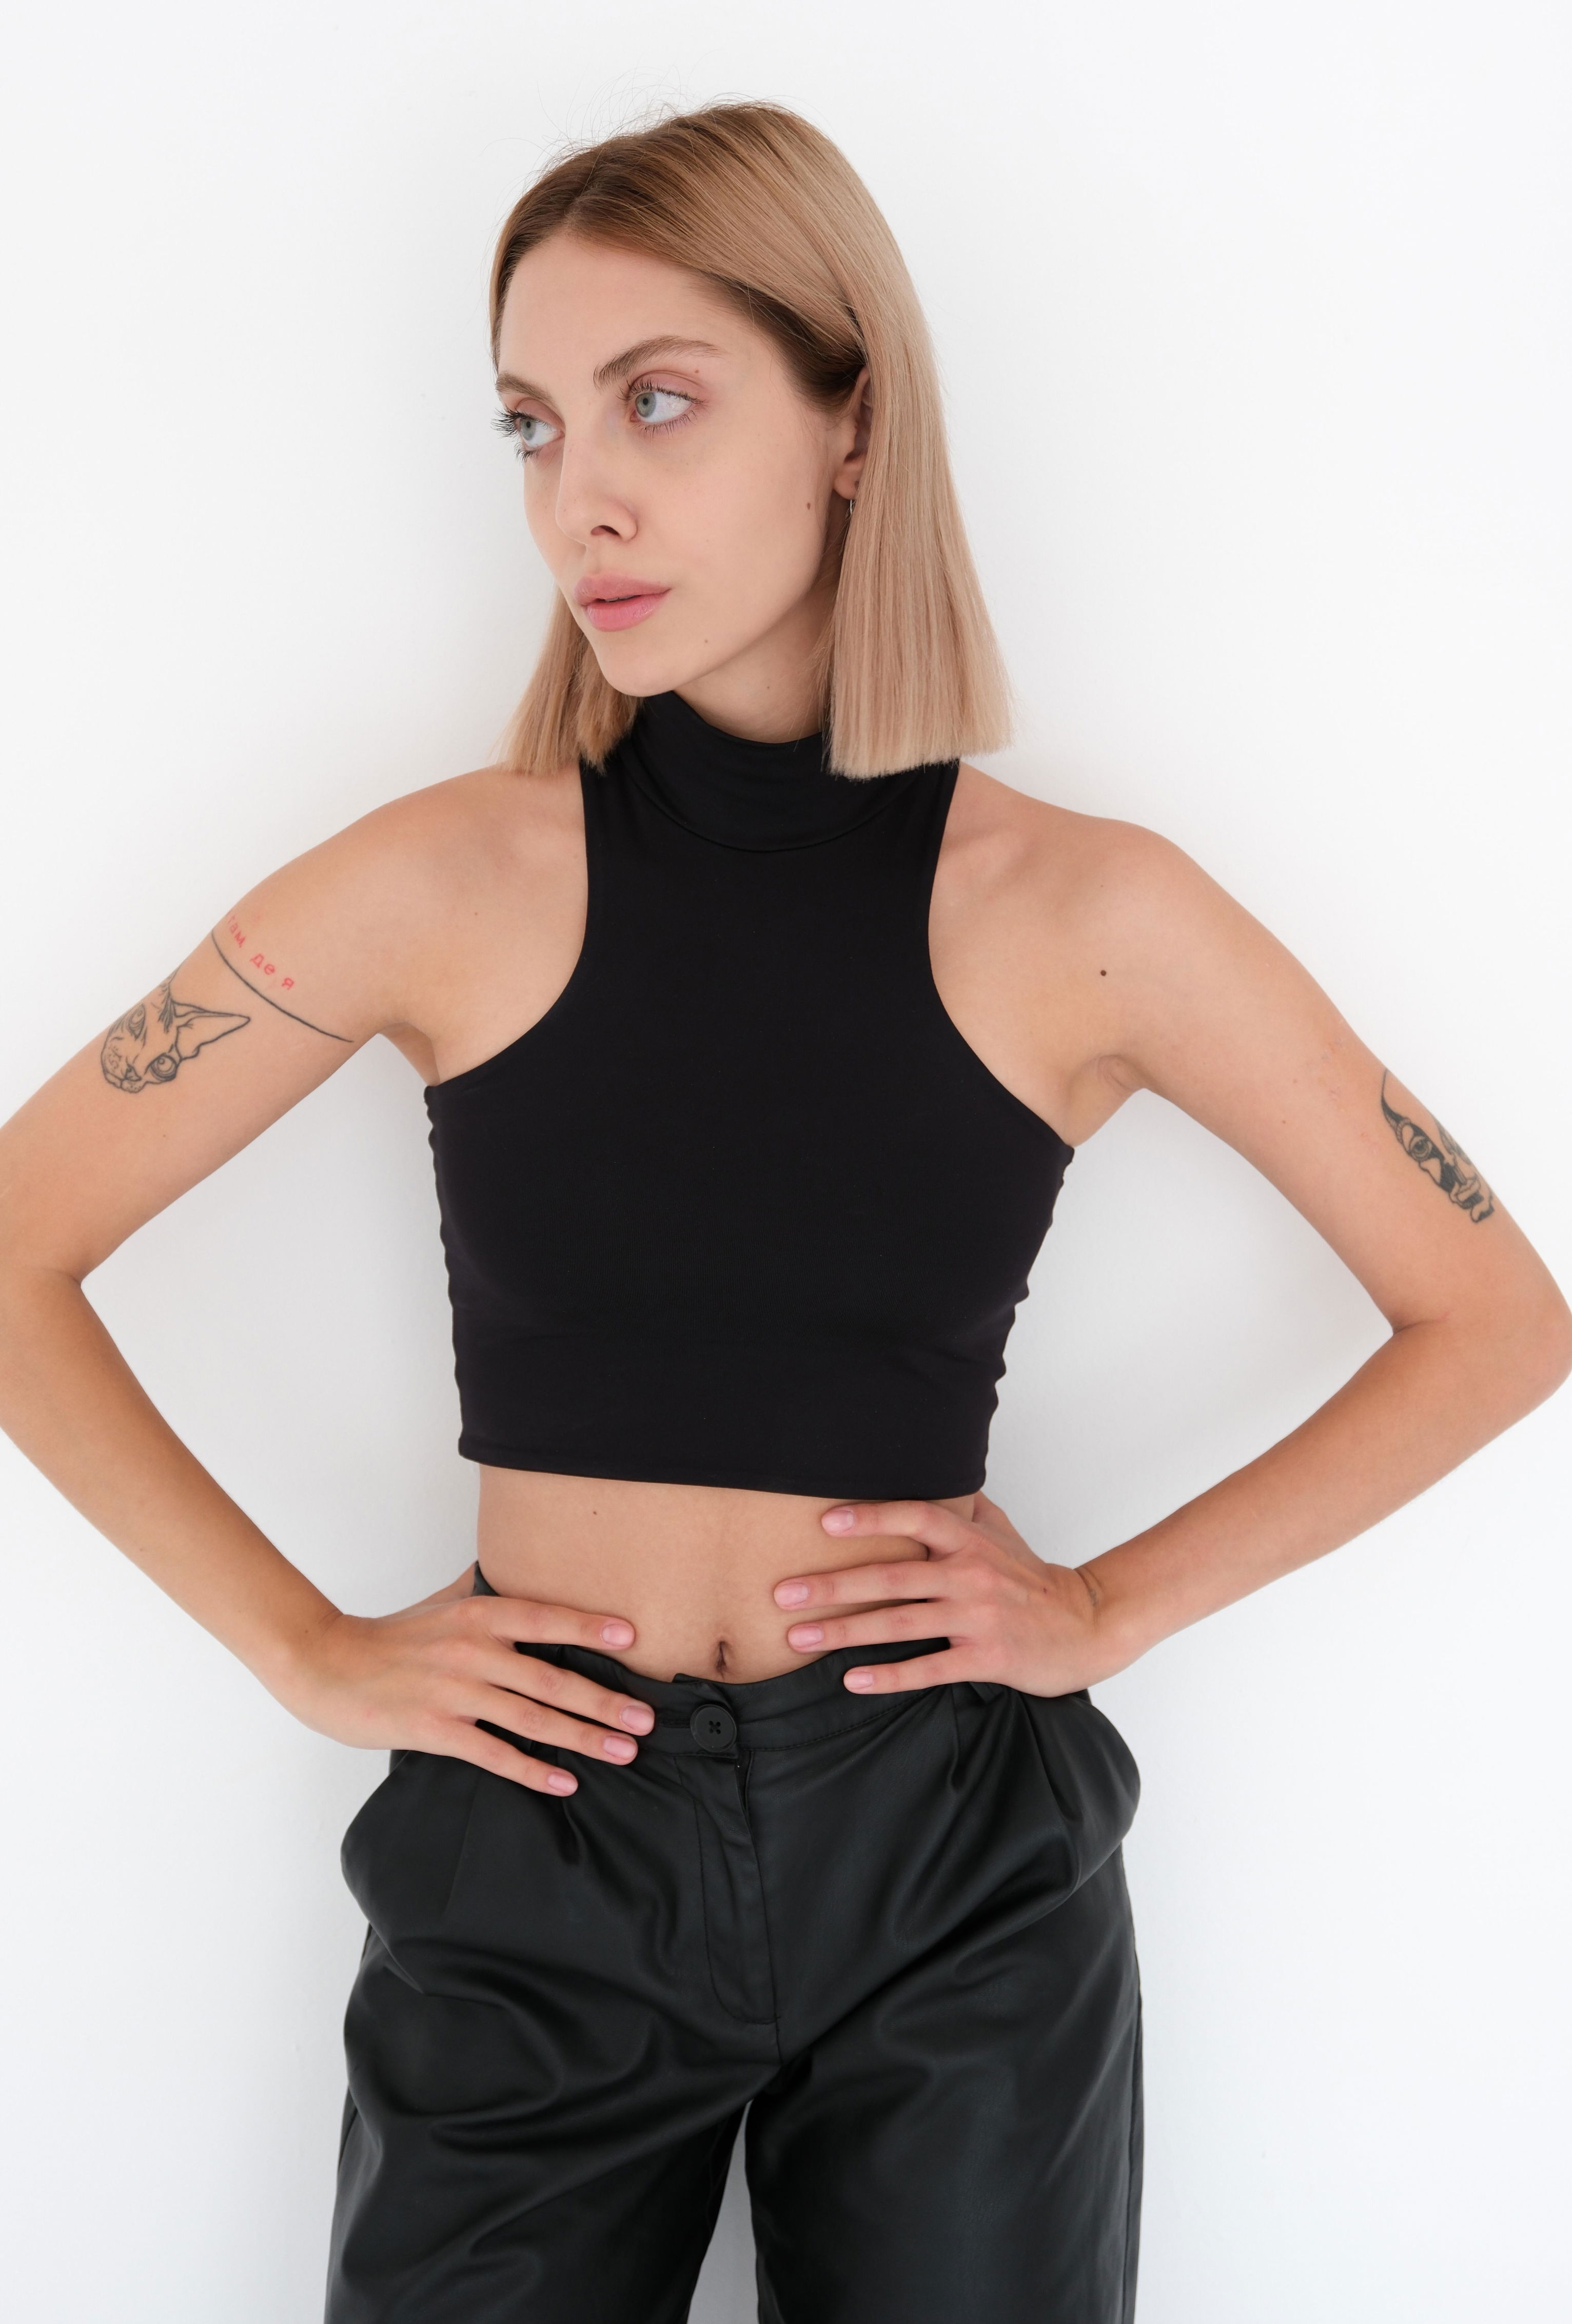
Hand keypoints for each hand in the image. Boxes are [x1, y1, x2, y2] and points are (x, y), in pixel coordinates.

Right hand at [276, 1563, 654, 1795]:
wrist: (326, 1664)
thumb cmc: (390, 1637)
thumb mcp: (440, 1602)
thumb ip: (482, 1588)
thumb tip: (518, 1561)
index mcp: (476, 1615)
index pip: (544, 1617)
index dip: (589, 1626)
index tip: (633, 1638)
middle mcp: (472, 1650)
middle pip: (551, 1678)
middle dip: (605, 1700)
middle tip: (647, 1717)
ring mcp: (454, 1691)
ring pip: (532, 1719)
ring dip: (583, 1737)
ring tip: (623, 1750)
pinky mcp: (435, 1729)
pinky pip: (494, 1753)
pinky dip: (533, 1771)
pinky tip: (565, 1782)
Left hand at [772, 1492, 1125, 1698]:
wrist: (1085, 1625)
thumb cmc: (1032, 1577)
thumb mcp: (1001, 1531)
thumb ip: (963, 1506)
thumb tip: (933, 1471)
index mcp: (970, 1541)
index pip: (916, 1518)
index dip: (871, 1518)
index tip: (824, 1522)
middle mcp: (970, 1575)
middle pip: (892, 1576)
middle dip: (832, 1585)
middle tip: (783, 1593)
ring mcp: (978, 1618)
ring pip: (900, 1624)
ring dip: (844, 1631)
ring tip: (799, 1638)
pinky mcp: (986, 1658)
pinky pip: (928, 1668)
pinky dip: (888, 1676)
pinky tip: (851, 1680)